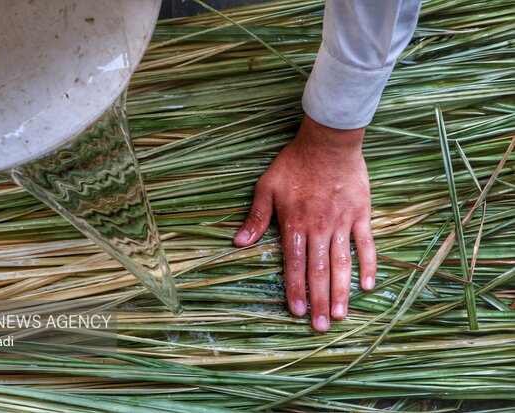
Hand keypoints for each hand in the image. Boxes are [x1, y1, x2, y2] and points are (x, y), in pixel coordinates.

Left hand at [234, 115, 375, 332]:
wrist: (327, 142)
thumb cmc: (294, 164)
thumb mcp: (267, 187)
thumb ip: (256, 217)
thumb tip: (239, 243)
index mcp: (294, 223)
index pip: (294, 263)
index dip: (295, 289)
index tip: (296, 312)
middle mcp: (318, 227)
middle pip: (318, 270)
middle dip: (318, 300)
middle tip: (321, 326)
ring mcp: (342, 222)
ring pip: (342, 262)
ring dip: (341, 290)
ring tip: (341, 315)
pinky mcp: (360, 214)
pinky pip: (366, 244)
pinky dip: (368, 265)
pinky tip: (367, 285)